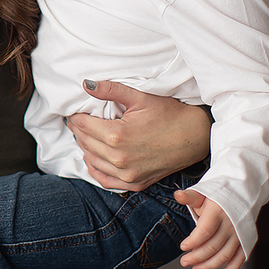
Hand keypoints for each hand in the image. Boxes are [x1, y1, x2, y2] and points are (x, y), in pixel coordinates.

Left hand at [65, 79, 210, 190]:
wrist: (195, 137)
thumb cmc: (169, 114)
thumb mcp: (139, 97)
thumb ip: (110, 90)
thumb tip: (86, 84)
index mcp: (117, 135)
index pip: (83, 126)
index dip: (75, 117)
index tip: (73, 111)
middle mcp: (119, 158)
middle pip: (85, 143)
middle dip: (78, 130)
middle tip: (76, 121)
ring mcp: (127, 174)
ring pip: (92, 161)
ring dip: (85, 148)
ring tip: (84, 136)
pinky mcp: (135, 183)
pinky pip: (106, 181)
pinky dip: (96, 170)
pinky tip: (93, 159)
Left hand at [175, 190, 244, 268]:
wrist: (241, 194)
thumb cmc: (217, 195)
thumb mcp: (203, 193)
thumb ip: (190, 196)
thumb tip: (178, 195)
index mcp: (218, 212)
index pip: (204, 231)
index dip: (193, 241)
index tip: (183, 246)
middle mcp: (231, 224)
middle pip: (213, 246)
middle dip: (197, 257)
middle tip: (184, 262)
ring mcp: (239, 234)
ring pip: (224, 255)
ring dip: (210, 265)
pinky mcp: (244, 241)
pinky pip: (239, 258)